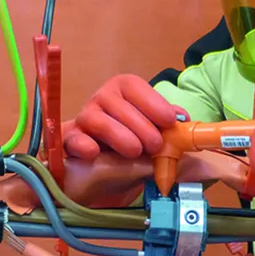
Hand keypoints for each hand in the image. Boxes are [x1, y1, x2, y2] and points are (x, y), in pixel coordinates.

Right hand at [62, 74, 187, 159]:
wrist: (104, 168)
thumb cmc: (134, 144)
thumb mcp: (155, 133)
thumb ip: (169, 126)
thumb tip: (184, 120)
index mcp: (123, 90)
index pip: (134, 86)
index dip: (153, 103)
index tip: (169, 122)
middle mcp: (102, 98)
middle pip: (118, 104)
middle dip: (141, 126)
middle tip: (155, 146)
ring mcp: (84, 118)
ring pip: (98, 120)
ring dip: (119, 136)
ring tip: (135, 152)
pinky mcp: (70, 140)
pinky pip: (74, 139)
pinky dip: (84, 145)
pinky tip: (95, 153)